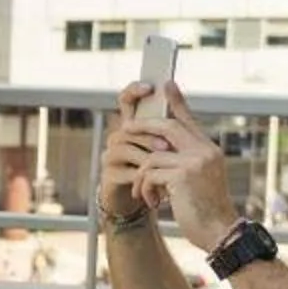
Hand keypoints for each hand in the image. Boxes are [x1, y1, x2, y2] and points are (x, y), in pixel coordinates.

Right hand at [100, 83, 164, 223]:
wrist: (142, 201)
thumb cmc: (157, 170)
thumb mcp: (165, 146)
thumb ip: (170, 124)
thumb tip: (178, 93)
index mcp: (132, 125)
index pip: (126, 100)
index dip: (134, 90)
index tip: (150, 87)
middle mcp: (117, 137)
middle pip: (130, 128)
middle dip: (149, 137)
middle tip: (167, 147)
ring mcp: (110, 156)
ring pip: (128, 149)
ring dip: (149, 158)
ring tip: (166, 167)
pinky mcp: (109, 176)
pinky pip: (127, 172)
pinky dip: (145, 179)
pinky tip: (159, 185)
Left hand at [127, 86, 237, 251]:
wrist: (220, 232)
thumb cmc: (207, 211)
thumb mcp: (200, 181)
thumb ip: (186, 162)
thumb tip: (161, 152)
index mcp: (209, 150)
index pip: (189, 119)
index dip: (177, 101)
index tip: (166, 84)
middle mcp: (204, 151)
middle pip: (166, 126)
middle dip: (142, 126)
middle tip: (125, 128)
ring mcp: (194, 162)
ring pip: (152, 156)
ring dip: (142, 177)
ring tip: (145, 194)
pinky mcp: (182, 176)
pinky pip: (149, 174)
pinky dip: (145, 189)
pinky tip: (152, 203)